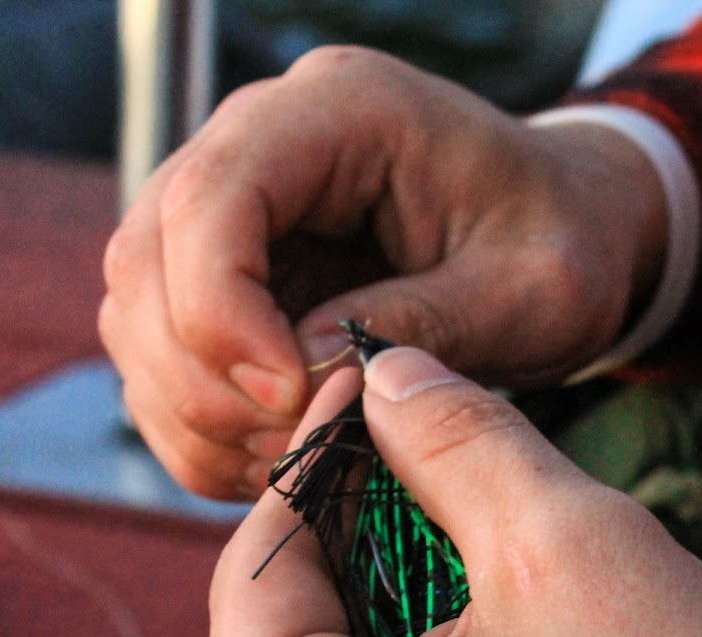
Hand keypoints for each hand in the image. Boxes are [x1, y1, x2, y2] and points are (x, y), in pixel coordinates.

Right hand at [100, 46, 666, 500]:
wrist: (565, 229)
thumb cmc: (563, 242)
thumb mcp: (533, 290)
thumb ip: (426, 324)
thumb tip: (302, 372)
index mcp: (340, 111)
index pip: (212, 198)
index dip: (223, 311)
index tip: (290, 396)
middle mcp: (261, 144)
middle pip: (147, 260)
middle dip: (202, 377)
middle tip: (291, 444)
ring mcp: (231, 212)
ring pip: (136, 317)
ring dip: (194, 413)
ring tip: (292, 460)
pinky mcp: (224, 277)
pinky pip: (162, 361)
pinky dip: (201, 430)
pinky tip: (275, 459)